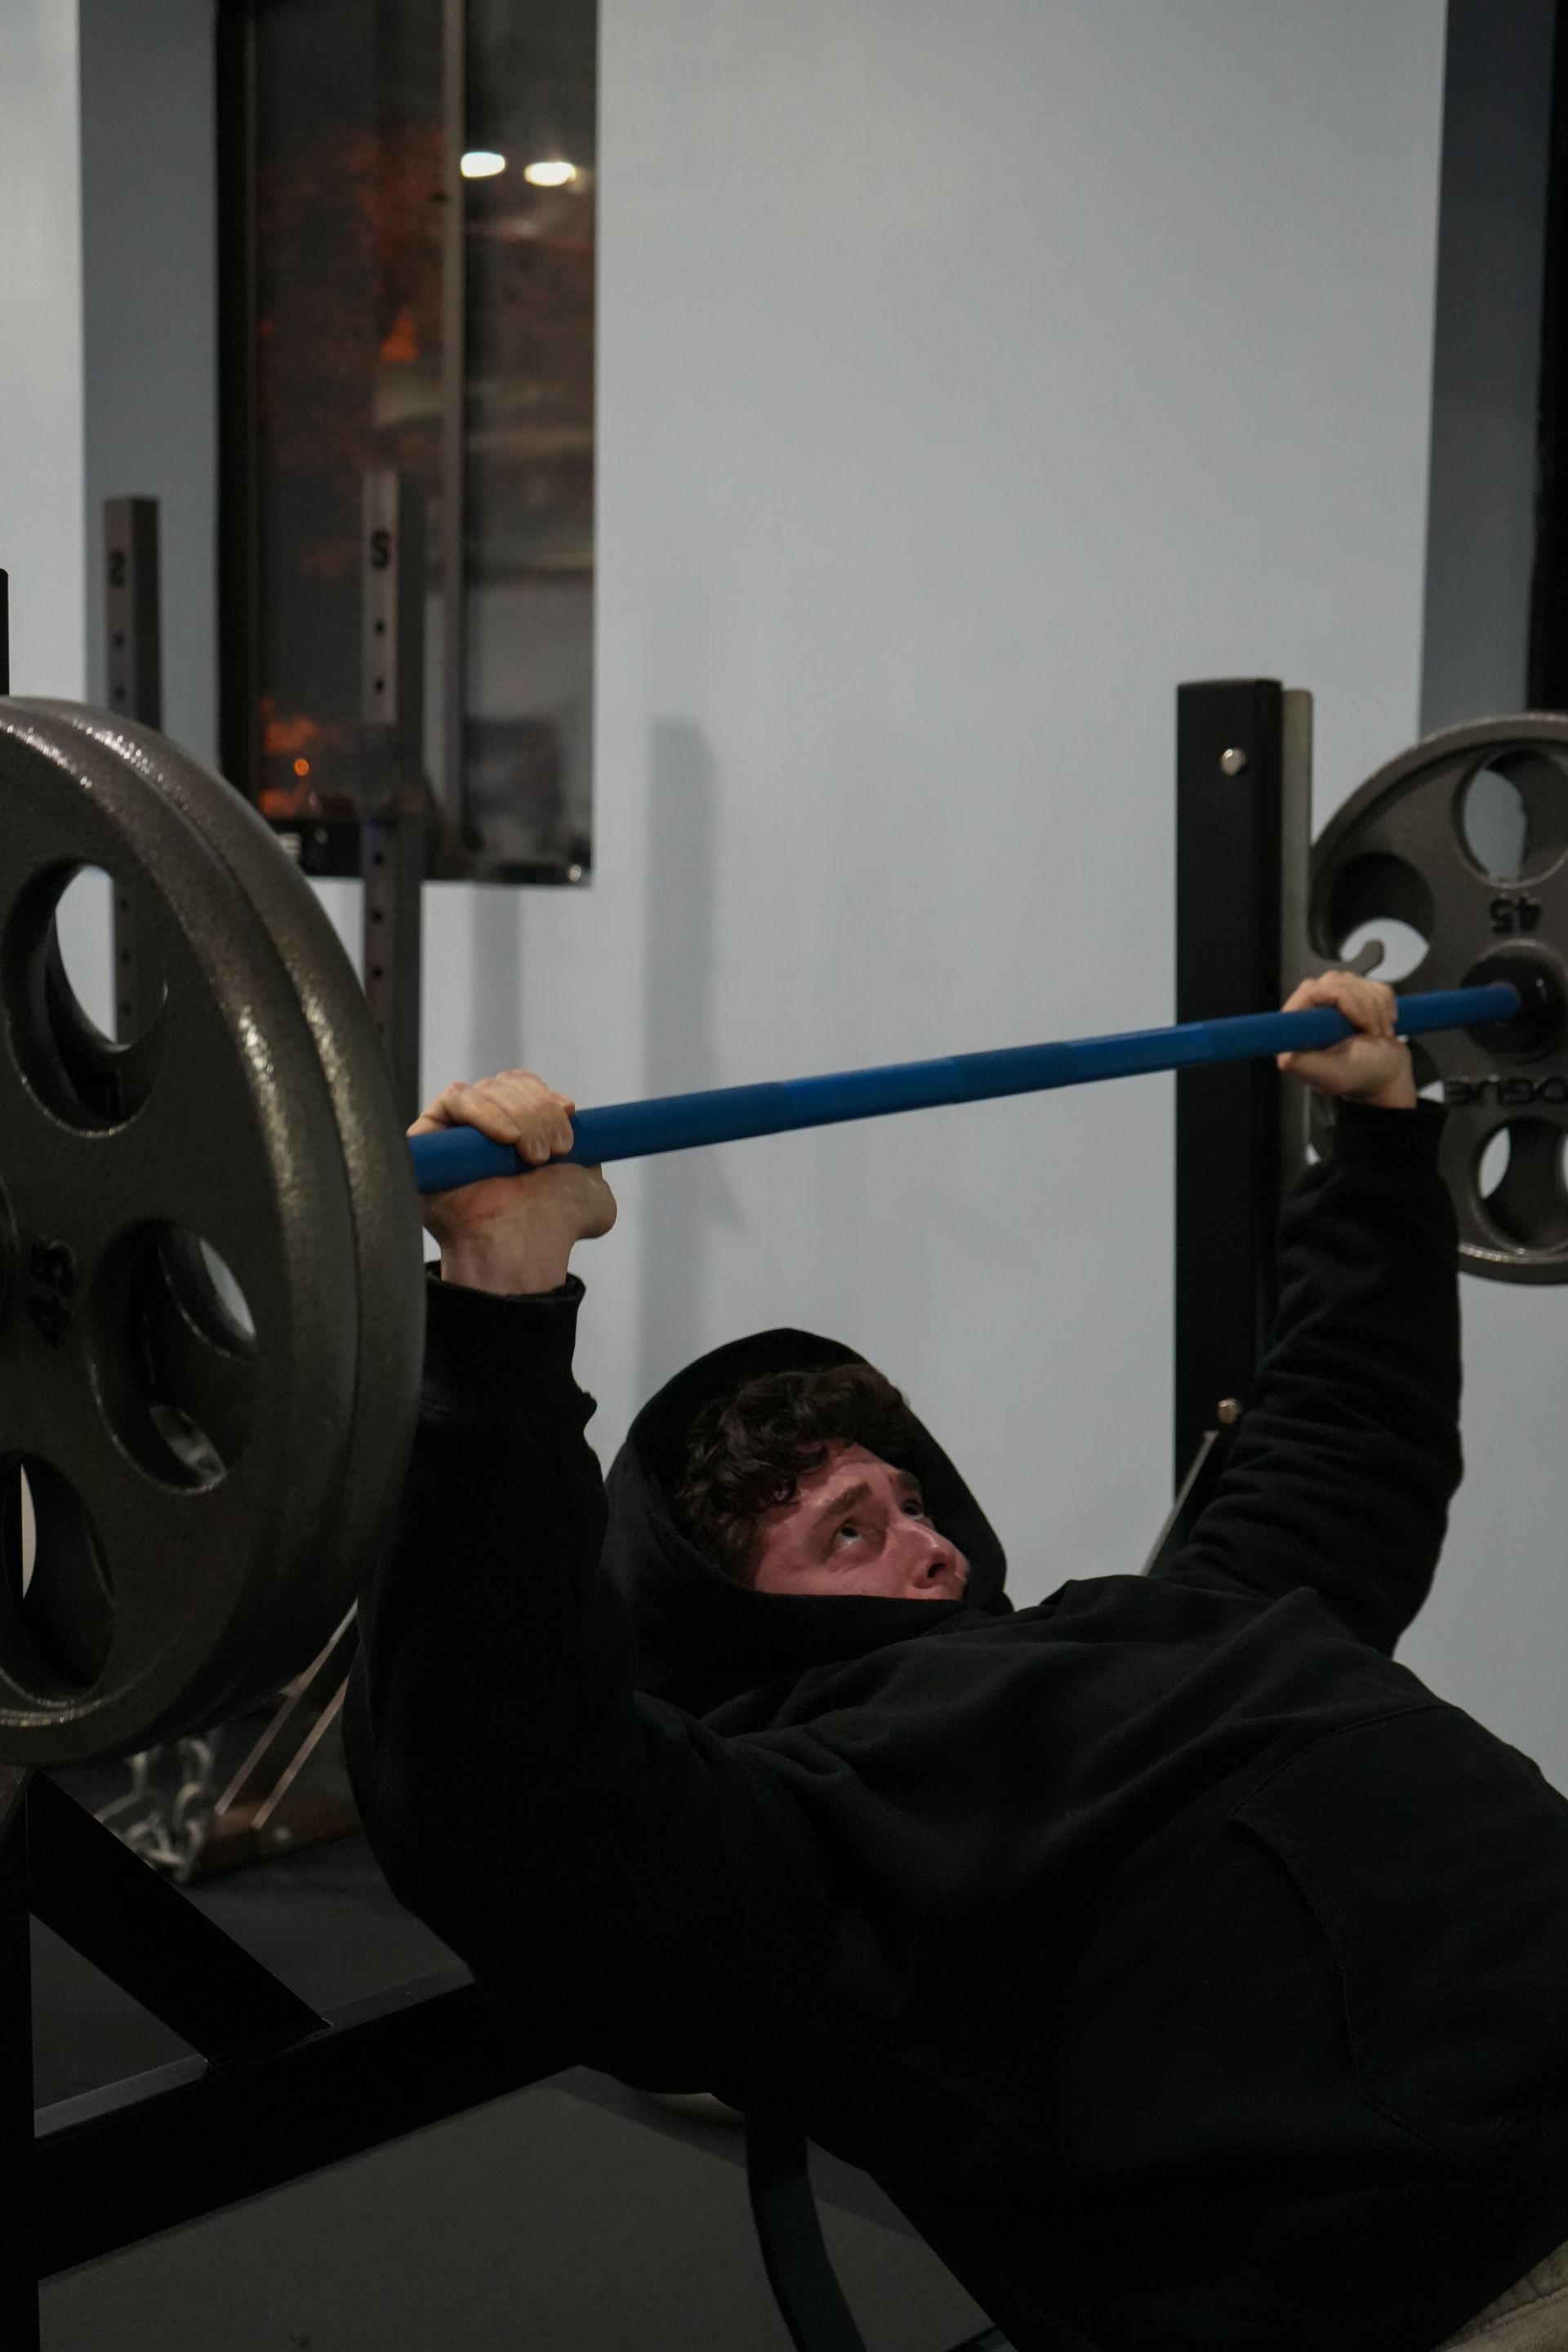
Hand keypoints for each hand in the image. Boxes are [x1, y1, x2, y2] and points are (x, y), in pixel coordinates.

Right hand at [410, 1070, 616, 1293]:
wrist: (525, 1249)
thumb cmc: (555, 1228)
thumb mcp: (593, 1194)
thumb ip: (593, 1166)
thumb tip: (590, 1152)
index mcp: (517, 1135)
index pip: (523, 1087)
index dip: (545, 1095)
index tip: (569, 1113)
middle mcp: (482, 1133)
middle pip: (506, 1085)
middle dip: (538, 1110)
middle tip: (554, 1150)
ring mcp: (453, 1136)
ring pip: (485, 1089)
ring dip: (518, 1114)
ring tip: (533, 1156)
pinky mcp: (426, 1139)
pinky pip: (452, 1099)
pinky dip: (484, 1110)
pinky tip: (506, 1138)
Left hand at [1276, 972, 1416, 1110]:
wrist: (1390, 1075)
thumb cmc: (1362, 1076)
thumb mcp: (1329, 1074)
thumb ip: (1302, 1064)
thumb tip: (1283, 1058)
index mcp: (1297, 1032)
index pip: (1311, 991)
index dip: (1343, 999)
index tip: (1361, 1023)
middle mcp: (1310, 1014)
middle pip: (1334, 982)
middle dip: (1364, 1006)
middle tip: (1374, 1032)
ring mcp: (1330, 1003)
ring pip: (1353, 980)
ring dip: (1376, 1006)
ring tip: (1379, 1034)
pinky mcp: (1350, 997)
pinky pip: (1369, 983)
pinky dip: (1385, 1002)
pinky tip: (1384, 1025)